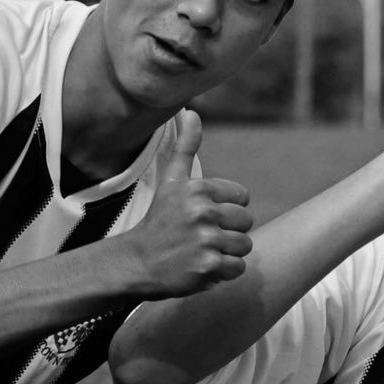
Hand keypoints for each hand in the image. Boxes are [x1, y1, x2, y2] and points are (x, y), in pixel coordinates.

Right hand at [116, 111, 253, 299]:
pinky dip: (223, 272)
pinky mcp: (208, 266)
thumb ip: (186, 147)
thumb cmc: (160, 219)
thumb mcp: (172, 181)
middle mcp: (203, 212)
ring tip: (201, 251)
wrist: (137, 261)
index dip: (227, 209)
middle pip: (246, 222)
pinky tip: (201, 266)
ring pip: (244, 246)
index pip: (243, 199)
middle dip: (228, 231)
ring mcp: (206, 240)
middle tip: (201, 236)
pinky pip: (238, 268)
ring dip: (227, 252)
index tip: (203, 216)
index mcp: (199, 189)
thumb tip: (191, 111)